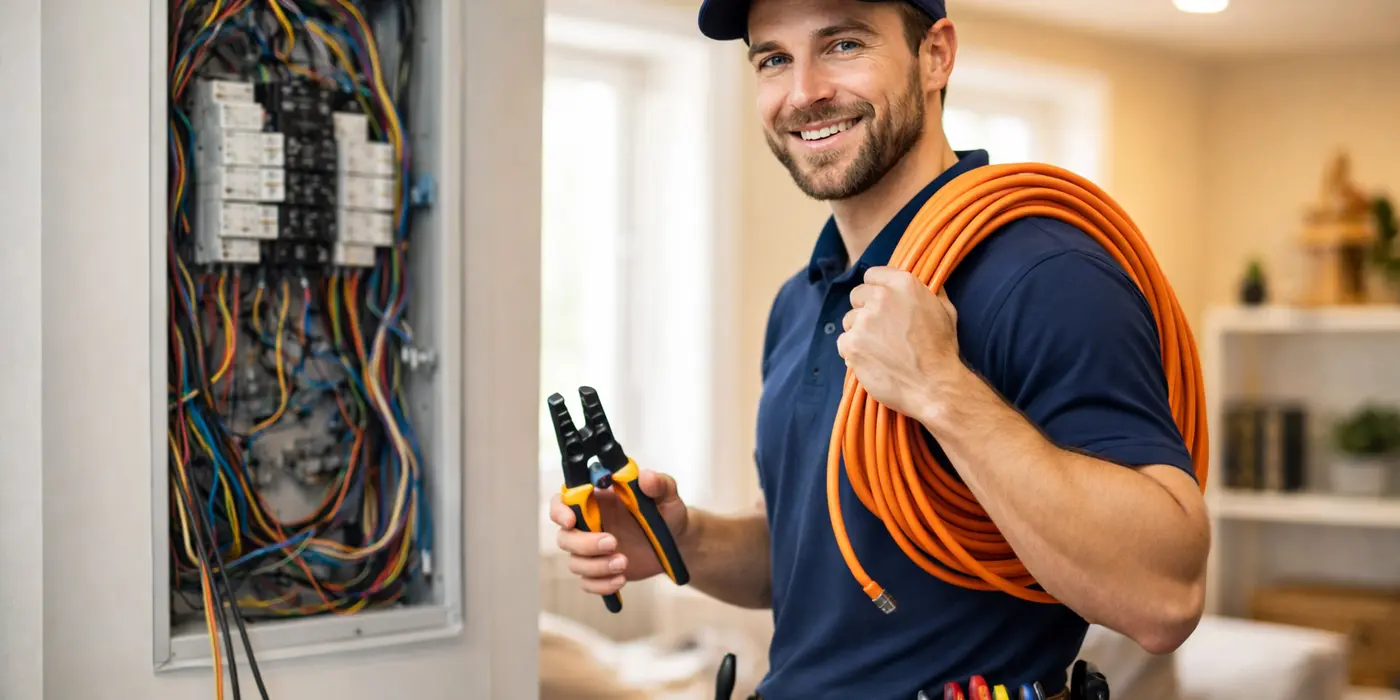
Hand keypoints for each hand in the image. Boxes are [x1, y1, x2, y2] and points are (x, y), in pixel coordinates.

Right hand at [549, 469, 689, 595]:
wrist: (678, 543)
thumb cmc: (667, 512)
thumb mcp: (668, 495)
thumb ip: (659, 484)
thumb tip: (646, 477)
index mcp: (598, 500)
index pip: (563, 501)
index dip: (559, 511)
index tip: (571, 521)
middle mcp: (590, 524)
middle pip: (565, 537)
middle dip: (585, 544)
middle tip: (613, 543)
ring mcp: (594, 550)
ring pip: (575, 563)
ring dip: (596, 566)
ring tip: (624, 563)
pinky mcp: (602, 571)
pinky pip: (588, 583)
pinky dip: (601, 585)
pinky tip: (621, 580)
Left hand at [837, 266, 962, 419]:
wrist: (933, 386)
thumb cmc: (942, 351)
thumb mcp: (945, 311)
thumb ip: (930, 292)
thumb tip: (925, 282)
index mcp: (904, 284)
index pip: (872, 274)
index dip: (875, 289)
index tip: (880, 302)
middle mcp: (880, 298)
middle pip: (857, 295)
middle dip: (864, 310)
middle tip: (880, 330)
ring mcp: (863, 321)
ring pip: (849, 321)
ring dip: (859, 332)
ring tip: (879, 350)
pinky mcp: (852, 344)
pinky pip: (843, 343)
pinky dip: (853, 352)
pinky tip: (871, 361)